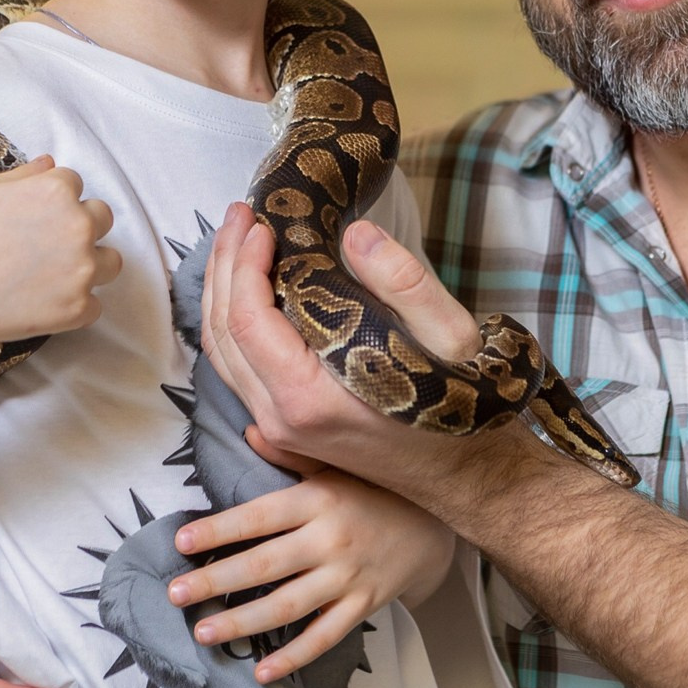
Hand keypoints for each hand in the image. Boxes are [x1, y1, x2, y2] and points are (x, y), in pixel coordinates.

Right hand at [0, 155, 122, 365]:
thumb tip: (50, 163)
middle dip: (79, 227)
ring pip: (110, 262)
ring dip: (90, 266)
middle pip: (101, 218)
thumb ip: (23, 177)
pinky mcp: (78, 309)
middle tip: (43, 246)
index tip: (30, 217)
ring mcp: (83, 270)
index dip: (51, 200)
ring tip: (53, 276)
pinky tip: (41, 305)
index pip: (73, 185)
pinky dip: (73, 307)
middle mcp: (79, 226)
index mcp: (56, 191)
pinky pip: (94, 305)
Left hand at [165, 455, 457, 682]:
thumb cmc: (372, 492)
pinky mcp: (363, 605)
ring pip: (289, 605)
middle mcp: (330, 539)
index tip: (183, 541)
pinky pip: (325, 636)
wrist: (432, 525)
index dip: (221, 529)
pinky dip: (294, 656)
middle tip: (176, 594)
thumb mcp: (334, 467)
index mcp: (318, 500)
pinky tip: (262, 672)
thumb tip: (249, 429)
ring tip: (203, 633)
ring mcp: (348, 577)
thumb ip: (290, 455)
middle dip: (217, 581)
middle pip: (266, 564)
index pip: (261, 515)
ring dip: (244, 622)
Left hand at [196, 204, 491, 494]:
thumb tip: (356, 233)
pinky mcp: (287, 427)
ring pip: (222, 355)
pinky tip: (249, 291)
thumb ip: (403, 281)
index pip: (247, 320)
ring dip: (222, 292)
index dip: (245, 264)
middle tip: (240, 214)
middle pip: (222, 334)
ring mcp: (280, 428)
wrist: (466, 472)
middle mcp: (282, 418)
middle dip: (225, 266)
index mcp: (311, 397)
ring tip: (237, 240)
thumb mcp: (449, 336)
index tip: (263, 223)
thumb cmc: (462, 404)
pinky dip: (233, 324)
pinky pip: (238, 371)